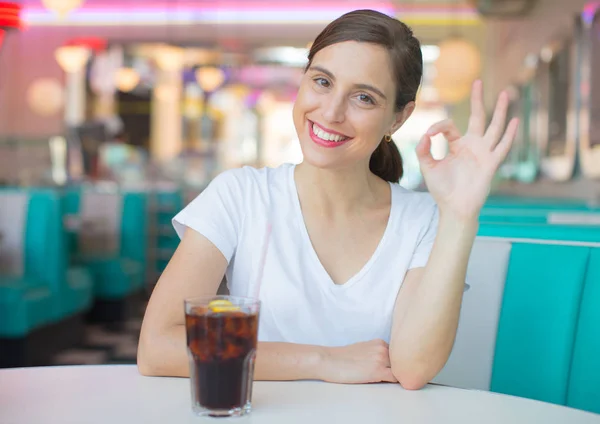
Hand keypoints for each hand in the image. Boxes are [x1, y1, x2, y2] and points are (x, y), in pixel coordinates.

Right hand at [319, 339, 396, 383]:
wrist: (329, 360)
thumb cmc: (343, 357)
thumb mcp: (363, 349)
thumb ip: (377, 353)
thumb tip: (388, 364)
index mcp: (379, 342)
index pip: (398, 354)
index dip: (398, 362)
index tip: (394, 368)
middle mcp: (383, 348)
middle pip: (402, 361)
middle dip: (400, 368)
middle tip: (393, 375)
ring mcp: (381, 359)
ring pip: (401, 369)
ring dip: (399, 375)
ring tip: (388, 380)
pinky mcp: (378, 371)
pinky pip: (396, 378)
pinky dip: (397, 382)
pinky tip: (389, 383)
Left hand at [416, 80, 518, 220]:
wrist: (454, 208)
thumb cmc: (442, 190)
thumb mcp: (428, 167)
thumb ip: (423, 151)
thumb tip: (425, 135)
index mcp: (457, 146)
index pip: (449, 126)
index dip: (437, 127)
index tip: (429, 135)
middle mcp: (473, 146)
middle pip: (478, 117)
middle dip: (478, 100)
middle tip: (478, 81)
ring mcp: (484, 153)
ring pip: (494, 127)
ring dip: (500, 111)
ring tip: (506, 93)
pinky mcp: (491, 163)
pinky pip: (502, 147)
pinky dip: (509, 135)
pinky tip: (515, 121)